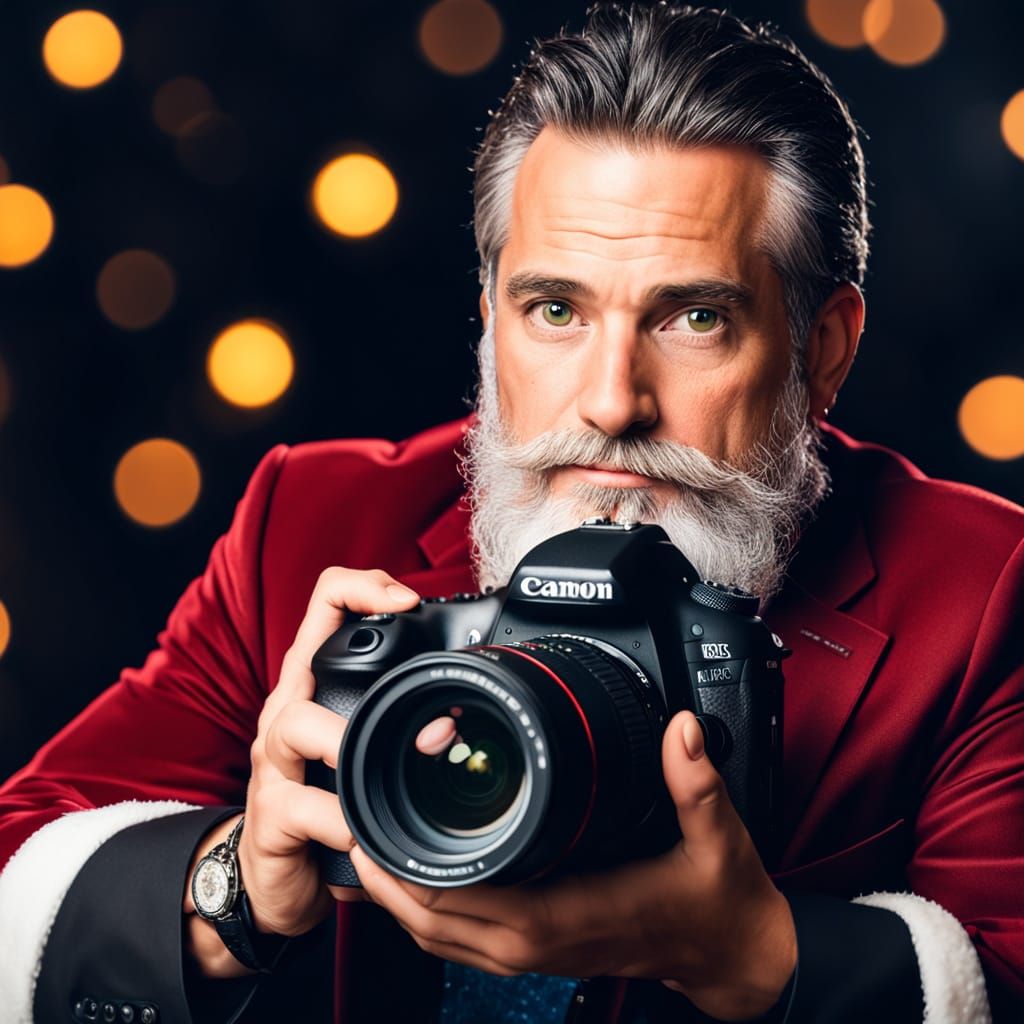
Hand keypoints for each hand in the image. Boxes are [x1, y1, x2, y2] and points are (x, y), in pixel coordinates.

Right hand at [184, 567, 420, 977]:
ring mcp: (272, 762)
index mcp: (313, 686)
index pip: (324, 607)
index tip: (407, 600)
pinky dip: (338, 819)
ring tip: (374, 756)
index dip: (361, 588)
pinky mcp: (270, 814)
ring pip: (295, 723)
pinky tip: (361, 833)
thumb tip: (459, 714)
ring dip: (341, 738)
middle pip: (303, 647)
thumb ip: (394, 721)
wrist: (275, 880)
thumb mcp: (359, 750)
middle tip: (405, 637)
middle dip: (351, 627)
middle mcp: (286, 712)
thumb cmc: (324, 801)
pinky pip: (301, 806)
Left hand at [350, 710, 795, 1021]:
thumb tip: (680, 728)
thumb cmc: (716, 905)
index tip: (375, 818)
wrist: (729, 958)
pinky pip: (460, 940)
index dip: (405, 862)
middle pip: (427, 918)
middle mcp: (534, 942)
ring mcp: (532, 952)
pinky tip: (415, 873)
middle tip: (354, 815)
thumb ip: (695, 781)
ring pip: (436, 935)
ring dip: (395, 894)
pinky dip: (425, 909)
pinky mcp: (536, 950)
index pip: (458, 898)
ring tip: (368, 840)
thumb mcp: (716, 839)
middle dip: (382, 872)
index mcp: (562, 914)